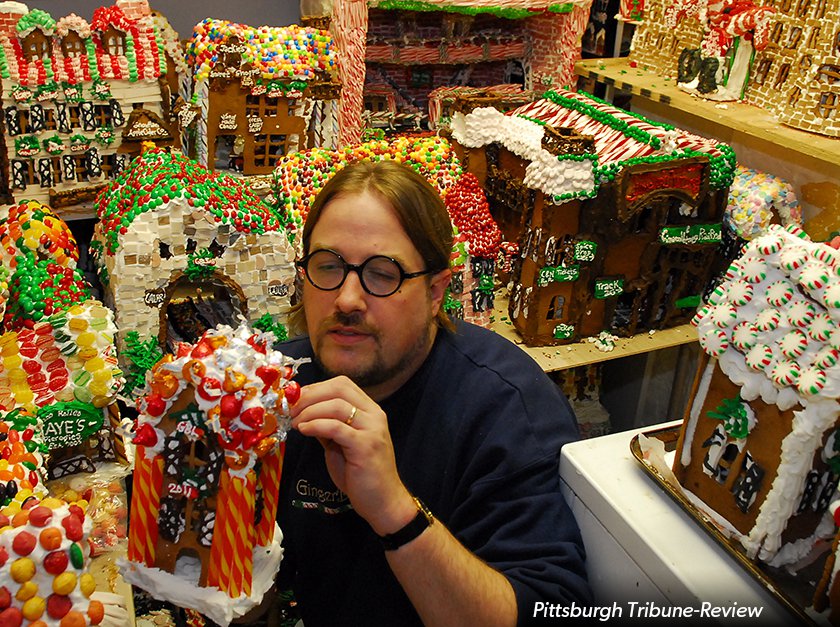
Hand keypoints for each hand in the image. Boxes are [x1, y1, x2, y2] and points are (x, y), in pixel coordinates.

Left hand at [290, 375, 416, 534]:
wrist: (383, 502)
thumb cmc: (361, 475)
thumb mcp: (341, 445)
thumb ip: (328, 427)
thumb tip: (303, 414)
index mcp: (370, 411)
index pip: (341, 384)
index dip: (315, 388)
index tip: (294, 400)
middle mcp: (374, 415)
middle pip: (339, 388)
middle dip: (309, 396)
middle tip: (289, 409)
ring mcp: (372, 429)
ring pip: (336, 405)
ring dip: (309, 411)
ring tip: (293, 423)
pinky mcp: (365, 446)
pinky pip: (336, 427)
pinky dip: (315, 425)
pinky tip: (303, 430)